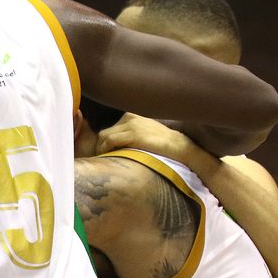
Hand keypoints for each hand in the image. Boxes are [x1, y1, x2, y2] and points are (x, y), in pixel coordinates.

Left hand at [96, 114, 210, 170]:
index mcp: (131, 116)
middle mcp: (129, 117)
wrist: (178, 145)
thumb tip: (112, 147)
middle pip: (104, 133)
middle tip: (102, 160)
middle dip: (100, 147)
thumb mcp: (142, 134)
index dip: (104, 144)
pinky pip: (110, 140)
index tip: (105, 155)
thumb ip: (128, 135)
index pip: (109, 129)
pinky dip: (106, 149)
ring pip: (104, 136)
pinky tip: (110, 157)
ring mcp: (131, 125)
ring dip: (101, 150)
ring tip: (106, 160)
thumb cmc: (160, 144)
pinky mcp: (133, 134)